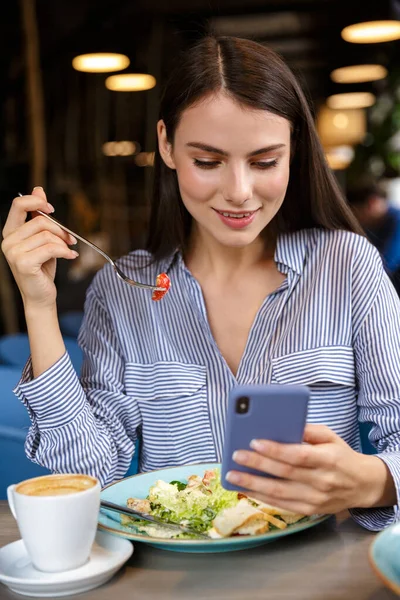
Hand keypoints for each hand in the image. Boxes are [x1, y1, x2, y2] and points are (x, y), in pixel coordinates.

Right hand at [1, 188, 78, 309]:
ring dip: (64, 243)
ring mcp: (13, 252)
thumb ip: (39, 217)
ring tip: (69, 250)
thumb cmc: (42, 268)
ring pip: (47, 235)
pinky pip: (51, 248)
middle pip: (41, 221)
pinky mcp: (24, 263)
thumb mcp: (42, 239)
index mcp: (10, 232)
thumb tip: (39, 190)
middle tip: (71, 239)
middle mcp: (8, 241)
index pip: (18, 204)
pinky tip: (70, 256)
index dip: (37, 201)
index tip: (51, 209)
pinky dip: (65, 251)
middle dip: (61, 229)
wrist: (41, 296)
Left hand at [227, 424, 393, 514]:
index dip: (275, 450)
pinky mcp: (309, 511)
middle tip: (236, 456)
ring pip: (279, 492)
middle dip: (257, 464)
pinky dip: (261, 497)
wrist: (362, 485)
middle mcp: (321, 481)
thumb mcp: (330, 436)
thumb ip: (307, 430)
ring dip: (252, 484)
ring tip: (232, 475)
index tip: (254, 441)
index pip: (297, 455)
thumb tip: (281, 426)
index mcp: (328, 460)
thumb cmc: (341, 456)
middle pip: (284, 473)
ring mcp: (315, 499)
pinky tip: (246, 488)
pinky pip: (281, 504)